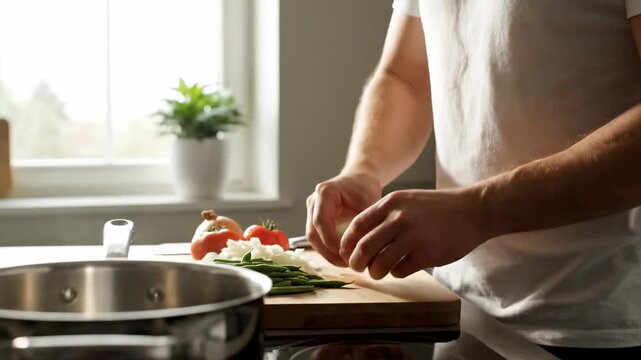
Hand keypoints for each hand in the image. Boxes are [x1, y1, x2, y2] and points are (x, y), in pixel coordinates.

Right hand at [306, 173, 381, 265]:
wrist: (359, 179)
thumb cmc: (365, 189)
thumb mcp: (368, 204)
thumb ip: (364, 225)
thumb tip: (363, 250)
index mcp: (325, 193)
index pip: (320, 221)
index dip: (330, 240)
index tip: (346, 254)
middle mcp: (314, 202)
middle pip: (313, 233)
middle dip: (328, 251)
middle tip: (346, 263)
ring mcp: (312, 211)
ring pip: (313, 238)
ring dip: (327, 253)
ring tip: (345, 263)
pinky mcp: (315, 219)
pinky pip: (317, 238)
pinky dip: (328, 250)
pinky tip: (342, 258)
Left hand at [340, 188, 490, 278]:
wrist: (473, 210)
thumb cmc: (438, 208)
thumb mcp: (407, 201)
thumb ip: (385, 215)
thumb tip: (360, 239)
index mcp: (390, 203)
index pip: (357, 226)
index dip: (348, 244)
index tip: (347, 254)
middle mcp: (398, 218)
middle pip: (364, 248)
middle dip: (357, 262)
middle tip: (359, 268)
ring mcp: (413, 236)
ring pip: (380, 263)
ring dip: (375, 272)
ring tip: (378, 272)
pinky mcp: (427, 253)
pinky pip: (401, 270)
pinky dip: (397, 273)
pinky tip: (402, 269)